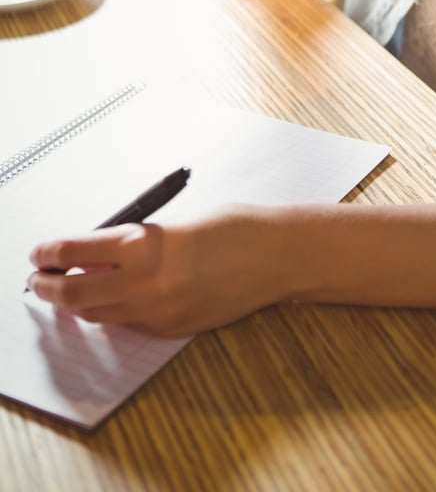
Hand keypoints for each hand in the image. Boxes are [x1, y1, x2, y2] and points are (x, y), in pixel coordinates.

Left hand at [27, 207, 289, 336]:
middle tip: (40, 278)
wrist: (278, 257)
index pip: (77, 252)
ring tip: (68, 289)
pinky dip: (114, 311)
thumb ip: (136, 241)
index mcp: (146, 246)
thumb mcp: (176, 224)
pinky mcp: (173, 329)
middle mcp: (147, 284)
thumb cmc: (235, 226)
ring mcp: (160, 312)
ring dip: (78, 303)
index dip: (50, 252)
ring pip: (99, 315)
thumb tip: (98, 253)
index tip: (39, 251)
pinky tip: (113, 298)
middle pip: (76, 294)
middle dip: (51, 287)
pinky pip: (130, 324)